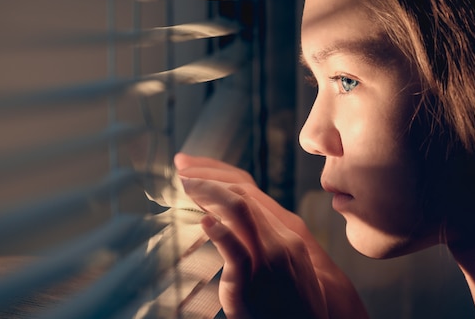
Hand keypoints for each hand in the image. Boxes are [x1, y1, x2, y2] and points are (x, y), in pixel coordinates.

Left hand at [174, 153, 367, 318]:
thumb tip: (230, 229)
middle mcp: (280, 240)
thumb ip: (266, 246)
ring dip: (208, 191)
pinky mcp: (253, 281)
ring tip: (185, 184)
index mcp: (287, 236)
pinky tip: (204, 222)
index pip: (251, 192)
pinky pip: (236, 250)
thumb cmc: (292, 310)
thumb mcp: (288, 271)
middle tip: (182, 170)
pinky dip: (219, 232)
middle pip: (242, 193)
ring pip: (240, 210)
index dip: (220, 176)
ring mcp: (269, 258)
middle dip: (209, 176)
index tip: (195, 169)